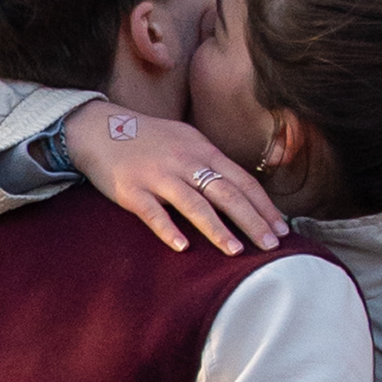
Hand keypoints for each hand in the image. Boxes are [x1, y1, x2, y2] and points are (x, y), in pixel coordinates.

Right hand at [60, 105, 284, 258]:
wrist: (99, 129)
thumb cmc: (147, 140)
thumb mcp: (185, 142)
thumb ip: (211, 164)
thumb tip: (241, 192)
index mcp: (202, 150)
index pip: (242, 181)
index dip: (264, 206)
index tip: (283, 229)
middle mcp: (184, 161)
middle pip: (226, 194)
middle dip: (252, 221)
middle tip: (271, 246)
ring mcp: (157, 176)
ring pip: (194, 204)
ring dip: (217, 229)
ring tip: (236, 251)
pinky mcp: (131, 190)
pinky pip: (153, 213)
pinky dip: (168, 229)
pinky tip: (182, 247)